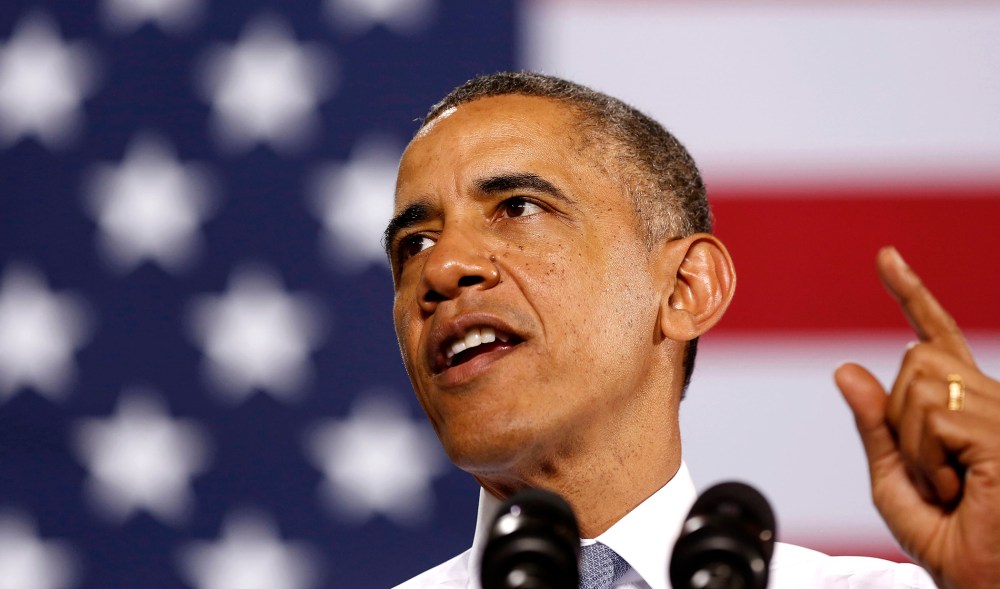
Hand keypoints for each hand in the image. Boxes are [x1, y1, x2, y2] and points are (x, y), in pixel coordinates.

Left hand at [835, 246, 999, 588]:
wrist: (982, 583)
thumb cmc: (946, 538)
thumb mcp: (893, 478)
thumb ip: (874, 424)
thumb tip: (846, 369)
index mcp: (963, 406)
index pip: (935, 338)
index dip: (911, 295)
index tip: (886, 258)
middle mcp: (988, 400)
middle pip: (914, 360)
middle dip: (899, 418)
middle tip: (931, 474)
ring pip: (919, 386)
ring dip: (913, 447)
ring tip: (947, 487)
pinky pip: (932, 419)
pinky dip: (927, 460)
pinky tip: (957, 490)